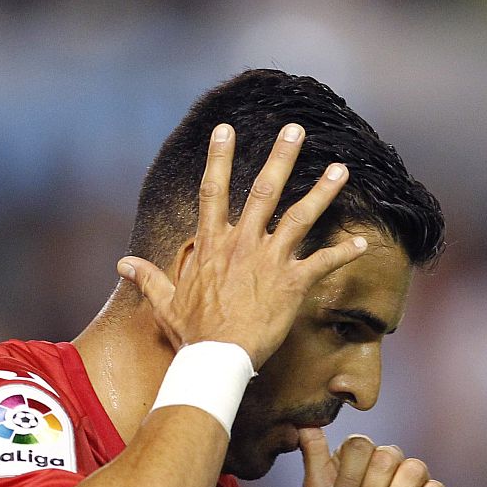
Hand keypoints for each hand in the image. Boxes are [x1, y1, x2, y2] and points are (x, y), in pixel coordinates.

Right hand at [117, 122, 368, 366]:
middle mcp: (244, 244)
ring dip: (323, 191)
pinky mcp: (292, 283)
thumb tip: (122, 264)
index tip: (226, 128)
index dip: (219, 157)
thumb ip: (148, 278)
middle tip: (296, 130)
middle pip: (264, 190)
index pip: (213, 190)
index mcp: (213, 244)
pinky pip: (323, 263)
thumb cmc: (194, 332)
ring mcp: (270, 260)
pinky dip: (344, 253)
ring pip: (301, 216)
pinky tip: (363, 242)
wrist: (218, 357)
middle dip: (282, 157)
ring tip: (342, 169)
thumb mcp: (166, 302)